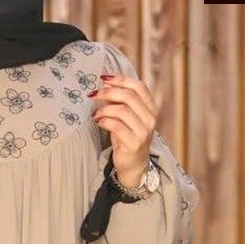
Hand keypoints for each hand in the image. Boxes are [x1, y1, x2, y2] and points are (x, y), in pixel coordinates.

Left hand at [90, 72, 157, 188]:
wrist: (134, 165)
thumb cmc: (127, 138)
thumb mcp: (126, 117)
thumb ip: (120, 102)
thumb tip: (105, 85)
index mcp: (151, 108)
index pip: (138, 86)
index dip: (120, 79)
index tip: (104, 78)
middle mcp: (150, 118)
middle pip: (129, 96)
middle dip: (108, 92)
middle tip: (94, 94)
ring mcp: (144, 131)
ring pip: (122, 110)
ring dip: (104, 109)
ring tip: (96, 114)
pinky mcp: (134, 143)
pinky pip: (116, 126)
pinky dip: (104, 121)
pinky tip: (99, 122)